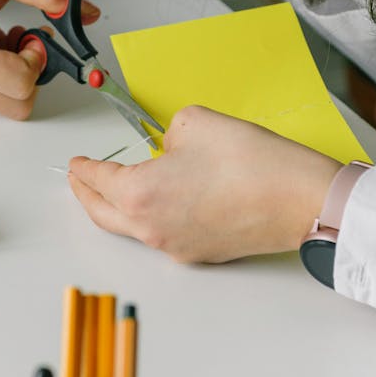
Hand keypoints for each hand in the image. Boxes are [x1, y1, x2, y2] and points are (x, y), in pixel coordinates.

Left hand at [68, 105, 341, 261]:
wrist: (300, 200)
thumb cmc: (251, 161)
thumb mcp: (195, 123)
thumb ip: (168, 134)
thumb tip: (168, 148)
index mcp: (140, 194)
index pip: (98, 180)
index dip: (83, 168)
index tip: (75, 162)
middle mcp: (151, 228)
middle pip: (103, 214)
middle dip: (86, 195)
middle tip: (78, 178)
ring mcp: (175, 246)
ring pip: (131, 228)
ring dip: (117, 207)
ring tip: (116, 187)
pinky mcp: (200, 253)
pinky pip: (161, 234)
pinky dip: (149, 217)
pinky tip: (161, 198)